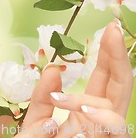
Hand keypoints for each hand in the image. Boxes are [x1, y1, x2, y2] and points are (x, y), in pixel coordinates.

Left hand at [16, 20, 133, 137]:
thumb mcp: (36, 124)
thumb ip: (44, 98)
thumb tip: (56, 69)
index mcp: (86, 114)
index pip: (104, 81)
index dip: (109, 56)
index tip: (110, 29)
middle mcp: (100, 125)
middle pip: (118, 89)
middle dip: (117, 59)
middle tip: (114, 32)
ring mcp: (105, 137)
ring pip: (116, 111)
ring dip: (92, 100)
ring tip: (69, 105)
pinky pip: (114, 129)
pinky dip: (99, 117)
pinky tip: (82, 109)